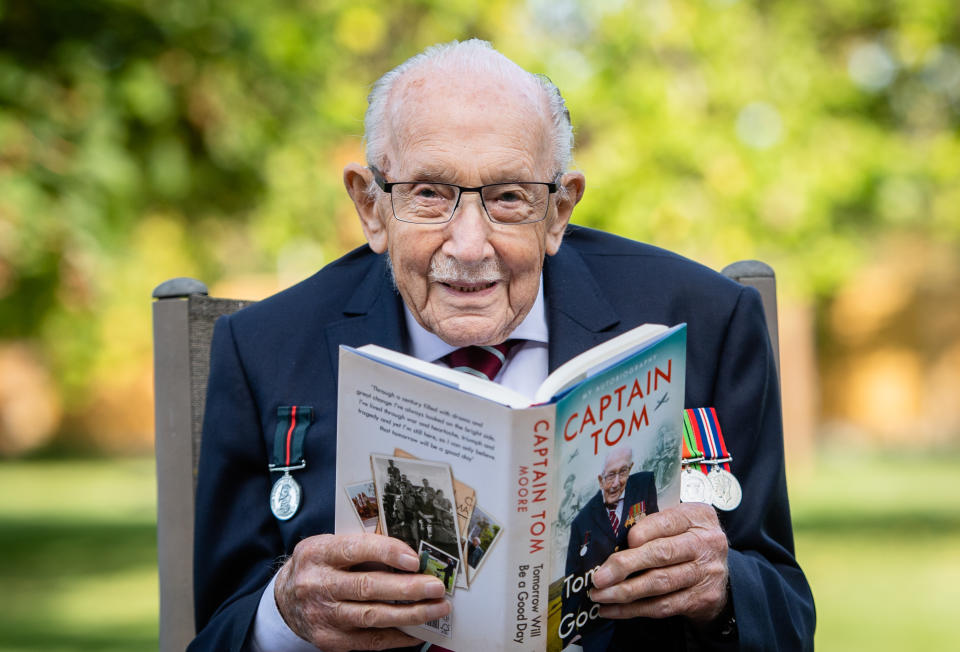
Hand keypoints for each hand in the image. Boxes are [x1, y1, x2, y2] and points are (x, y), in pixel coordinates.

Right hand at [274, 533, 449, 651]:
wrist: (285, 600)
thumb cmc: (317, 567)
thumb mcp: (328, 546)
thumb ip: (361, 547)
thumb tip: (408, 554)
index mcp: (318, 553)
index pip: (355, 549)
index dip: (387, 553)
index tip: (414, 559)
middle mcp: (318, 585)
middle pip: (368, 587)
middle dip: (408, 588)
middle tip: (436, 586)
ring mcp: (324, 616)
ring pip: (373, 617)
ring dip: (411, 613)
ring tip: (437, 608)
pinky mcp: (330, 641)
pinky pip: (370, 641)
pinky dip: (398, 637)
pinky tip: (418, 630)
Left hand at [588, 502, 728, 625]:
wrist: (721, 571)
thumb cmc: (688, 540)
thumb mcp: (680, 522)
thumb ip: (653, 526)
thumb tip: (612, 542)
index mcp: (697, 517)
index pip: (666, 522)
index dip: (641, 532)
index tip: (621, 542)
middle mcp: (706, 544)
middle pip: (661, 554)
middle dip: (625, 566)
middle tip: (599, 577)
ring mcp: (706, 573)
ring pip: (660, 584)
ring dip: (624, 592)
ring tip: (600, 595)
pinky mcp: (702, 599)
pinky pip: (663, 606)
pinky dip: (634, 609)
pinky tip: (613, 609)